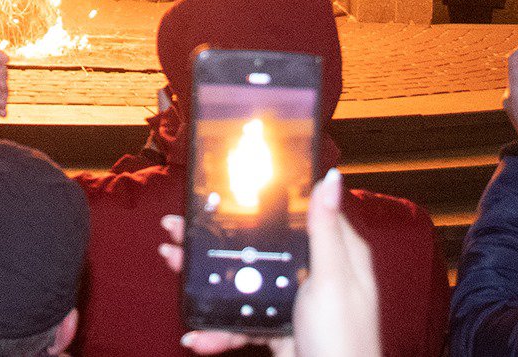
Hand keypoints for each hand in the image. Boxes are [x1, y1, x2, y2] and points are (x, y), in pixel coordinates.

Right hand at [158, 168, 378, 356]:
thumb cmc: (344, 340)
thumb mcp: (332, 279)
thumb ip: (325, 230)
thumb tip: (330, 177)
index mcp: (336, 252)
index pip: (297, 212)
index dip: (262, 199)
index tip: (224, 189)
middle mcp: (315, 273)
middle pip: (260, 246)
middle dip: (218, 240)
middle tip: (180, 227)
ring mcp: (294, 302)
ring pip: (245, 282)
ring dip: (207, 279)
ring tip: (173, 263)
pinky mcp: (278, 329)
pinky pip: (241, 321)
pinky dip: (218, 329)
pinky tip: (197, 334)